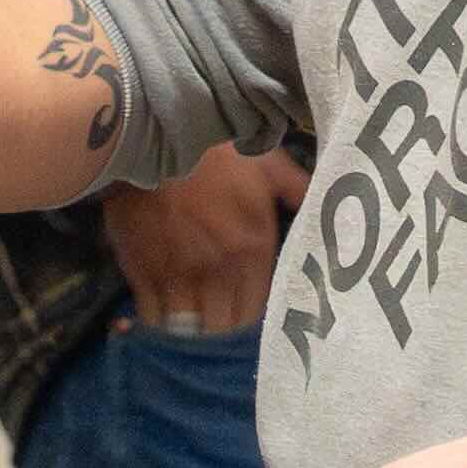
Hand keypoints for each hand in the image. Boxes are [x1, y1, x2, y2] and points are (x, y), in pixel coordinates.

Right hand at [102, 144, 306, 335]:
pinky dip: (157, 320)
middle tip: (215, 321)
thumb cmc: (215, 149)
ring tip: (189, 324)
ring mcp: (178, 276)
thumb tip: (324, 208)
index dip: (249, 316)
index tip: (242, 312)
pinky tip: (161, 314)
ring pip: (187, 328)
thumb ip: (297, 192)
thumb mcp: (268, 165)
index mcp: (252, 251)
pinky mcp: (142, 273)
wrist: (154, 137)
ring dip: (189, 330)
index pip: (256, 311)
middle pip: (222, 327)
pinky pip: (153, 316)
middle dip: (220, 329)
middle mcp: (219, 272)